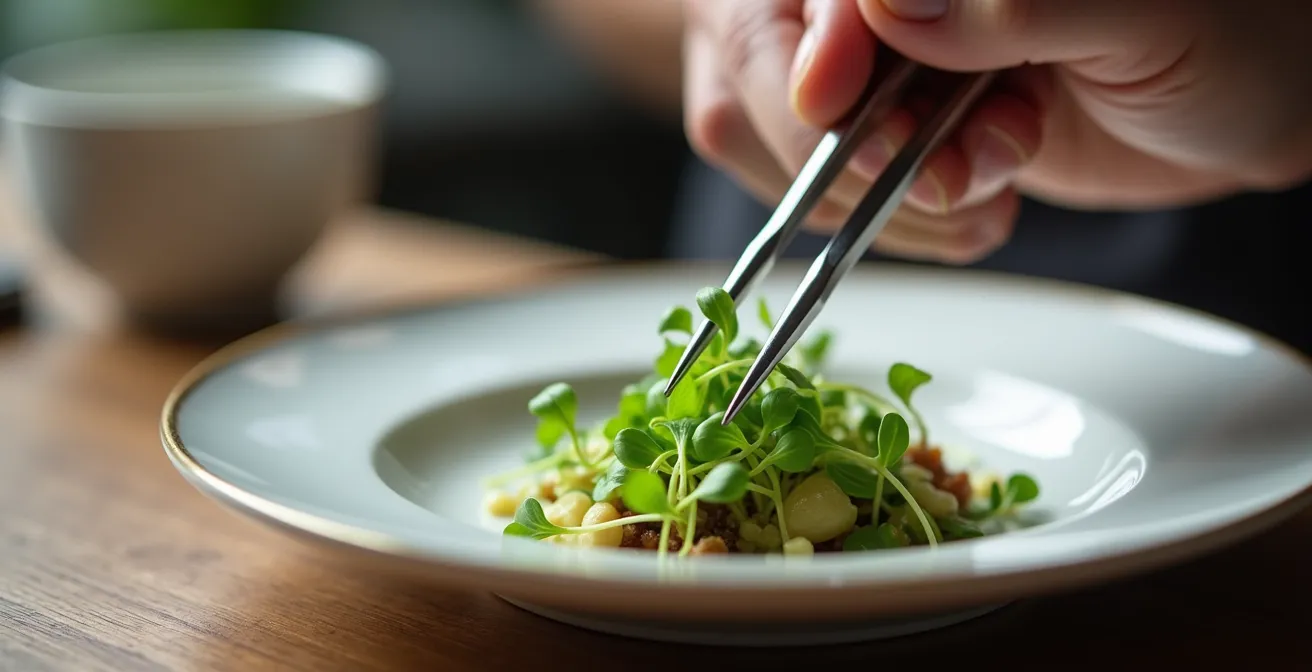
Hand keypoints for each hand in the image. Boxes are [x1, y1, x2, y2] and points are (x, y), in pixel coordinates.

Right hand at [683, 0, 1311, 263]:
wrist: (1242, 107)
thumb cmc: (1219, 32)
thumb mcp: (1133, 13)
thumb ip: (1007, 4)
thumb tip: (884, 9)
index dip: (807, 51)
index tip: (837, 106)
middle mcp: (873, 4)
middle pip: (762, 65)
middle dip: (846, 141)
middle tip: (937, 168)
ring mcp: (872, 62)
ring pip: (778, 137)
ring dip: (875, 189)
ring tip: (985, 180)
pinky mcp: (886, 128)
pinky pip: (828, 190)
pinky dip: (896, 217)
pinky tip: (976, 199)